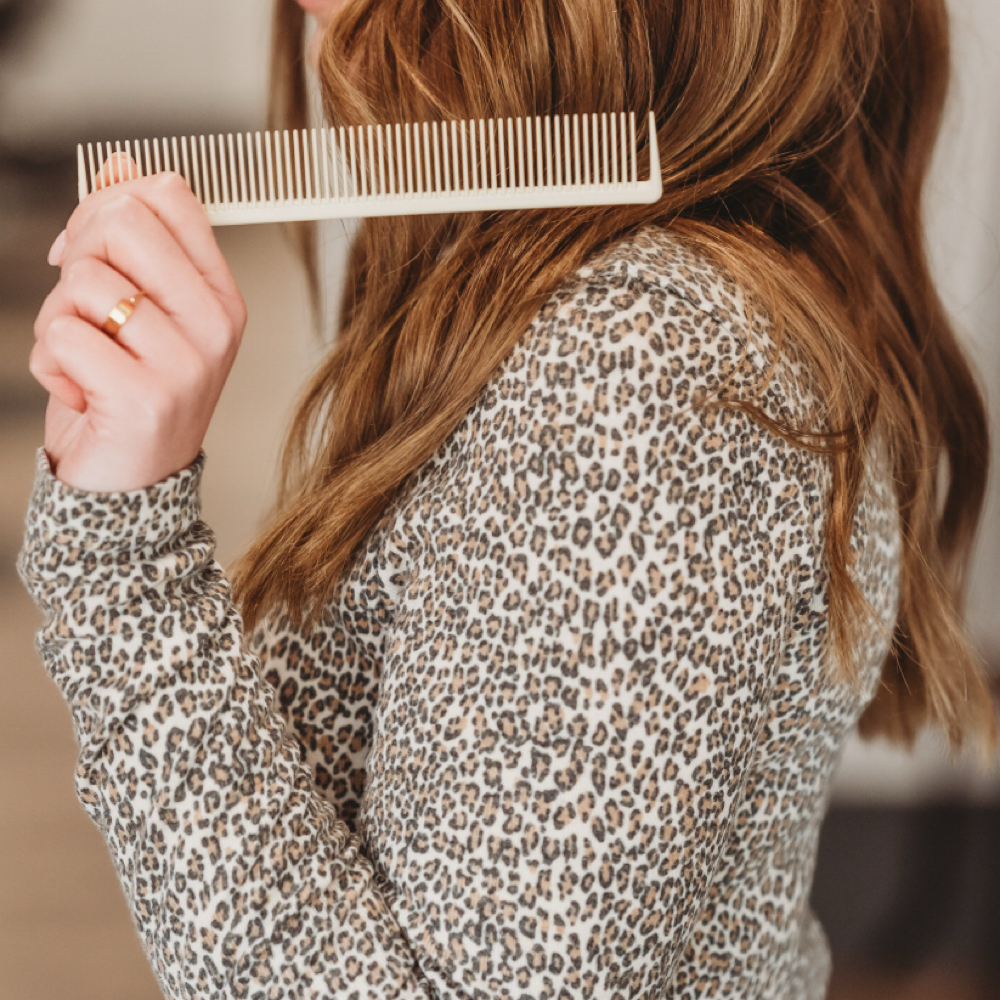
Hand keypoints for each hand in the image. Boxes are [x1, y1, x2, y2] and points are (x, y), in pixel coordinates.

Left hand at [31, 158, 246, 492]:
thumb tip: (121, 167)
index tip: (95, 251)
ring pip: (81, 281)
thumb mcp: (141, 310)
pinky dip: (49, 364)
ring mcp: (186, 363)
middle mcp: (215, 326)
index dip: (110, 206)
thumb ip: (133, 239)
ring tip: (85, 358)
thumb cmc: (132, 391)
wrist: (132, 482)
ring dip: (56, 319)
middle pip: (120, 223)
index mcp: (220, 296)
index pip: (168, 196)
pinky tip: (79, 390)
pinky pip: (61, 336)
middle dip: (77, 257)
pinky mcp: (144, 397)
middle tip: (86, 309)